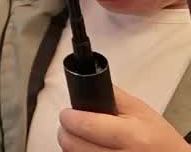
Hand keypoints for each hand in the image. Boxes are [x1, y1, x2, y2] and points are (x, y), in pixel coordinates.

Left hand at [58, 85, 190, 150]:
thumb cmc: (160, 139)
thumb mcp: (140, 110)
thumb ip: (113, 95)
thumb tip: (88, 82)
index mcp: (131, 136)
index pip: (85, 126)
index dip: (70, 117)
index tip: (68, 113)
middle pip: (73, 144)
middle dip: (67, 130)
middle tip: (71, 123)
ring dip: (71, 144)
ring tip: (81, 136)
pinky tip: (88, 148)